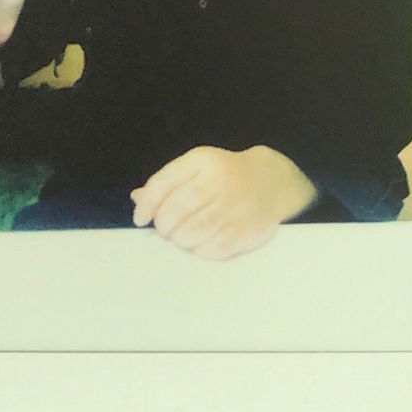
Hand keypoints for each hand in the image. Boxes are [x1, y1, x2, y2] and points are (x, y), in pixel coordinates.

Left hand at [130, 144, 317, 261]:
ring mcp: (233, 208)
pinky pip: (211, 250)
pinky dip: (200, 250)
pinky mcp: (246, 231)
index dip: (147, 205)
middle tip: (167, 229)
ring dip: (179, 240)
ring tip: (182, 236)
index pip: (163, 184)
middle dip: (164, 226)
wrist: (273, 181)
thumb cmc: (226, 175)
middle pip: (174, 212)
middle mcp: (218, 182)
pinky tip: (201, 243)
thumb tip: (138, 200)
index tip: (141, 219)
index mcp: (202, 161)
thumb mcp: (197, 167)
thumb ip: (167, 182)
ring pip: (190, 234)